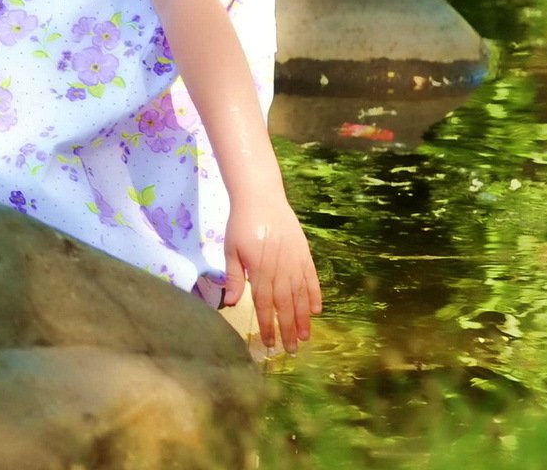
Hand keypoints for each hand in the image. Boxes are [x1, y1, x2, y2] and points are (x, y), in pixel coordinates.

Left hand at [223, 192, 321, 352]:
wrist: (261, 196)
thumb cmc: (241, 223)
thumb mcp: (231, 249)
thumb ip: (235, 277)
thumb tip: (232, 303)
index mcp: (260, 269)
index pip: (265, 304)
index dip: (268, 326)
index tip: (269, 344)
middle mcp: (281, 269)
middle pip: (285, 305)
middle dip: (288, 329)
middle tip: (292, 350)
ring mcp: (296, 261)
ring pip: (301, 295)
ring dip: (303, 318)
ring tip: (306, 336)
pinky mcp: (304, 253)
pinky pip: (312, 278)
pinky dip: (314, 295)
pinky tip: (316, 310)